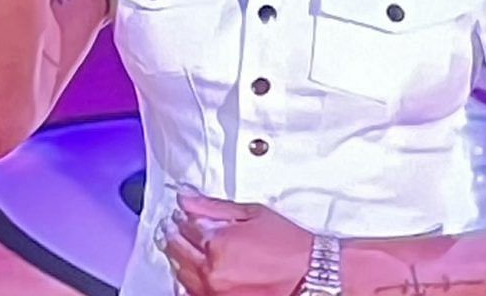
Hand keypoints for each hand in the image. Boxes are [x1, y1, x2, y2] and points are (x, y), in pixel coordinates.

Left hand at [162, 191, 312, 295]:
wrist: (310, 274)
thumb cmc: (288, 245)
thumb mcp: (252, 214)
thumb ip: (214, 207)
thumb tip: (188, 200)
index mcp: (218, 243)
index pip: (185, 227)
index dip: (181, 218)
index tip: (181, 215)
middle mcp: (211, 271)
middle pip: (177, 251)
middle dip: (174, 237)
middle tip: (175, 230)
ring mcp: (214, 293)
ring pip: (181, 274)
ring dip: (179, 259)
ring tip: (187, 250)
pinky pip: (192, 293)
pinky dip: (190, 282)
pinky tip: (197, 273)